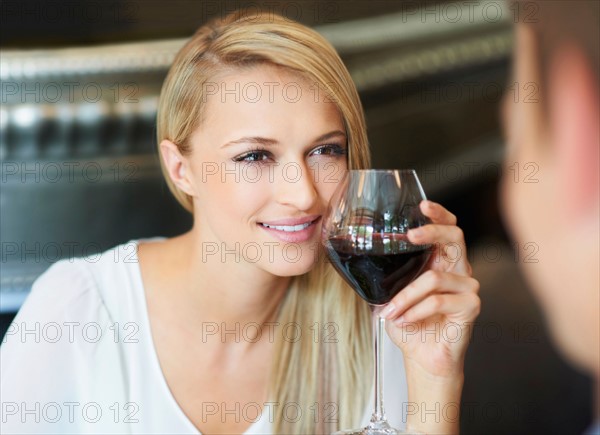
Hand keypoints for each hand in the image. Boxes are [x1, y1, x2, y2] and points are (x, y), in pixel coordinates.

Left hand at [381, 200, 479, 378]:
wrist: (421, 357)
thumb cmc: (409, 325)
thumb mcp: (390, 295)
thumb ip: (384, 275)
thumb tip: (358, 258)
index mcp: (440, 262)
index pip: (447, 229)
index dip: (439, 214)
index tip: (422, 205)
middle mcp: (457, 270)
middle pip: (455, 237)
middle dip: (432, 231)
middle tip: (410, 235)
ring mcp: (467, 287)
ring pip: (433, 277)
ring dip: (406, 296)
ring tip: (391, 312)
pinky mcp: (471, 306)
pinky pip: (438, 300)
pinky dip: (415, 311)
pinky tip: (405, 320)